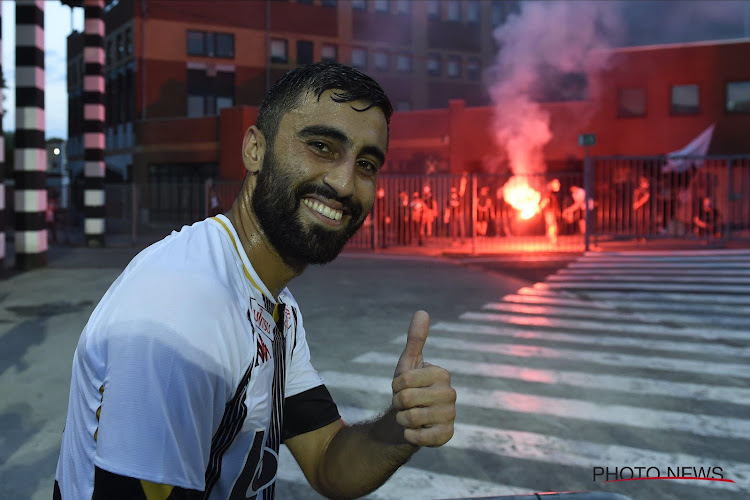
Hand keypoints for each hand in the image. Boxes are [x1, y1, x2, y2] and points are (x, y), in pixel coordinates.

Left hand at [391, 310, 455, 446]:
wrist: (410, 418)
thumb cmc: (409, 388)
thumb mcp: (408, 363)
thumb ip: (416, 339)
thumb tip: (422, 311)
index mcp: (442, 374)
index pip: (403, 380)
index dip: (396, 386)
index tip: (402, 387)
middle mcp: (451, 394)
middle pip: (406, 399)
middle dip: (397, 403)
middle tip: (405, 404)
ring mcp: (450, 416)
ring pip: (411, 418)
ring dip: (402, 419)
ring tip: (409, 416)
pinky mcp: (446, 435)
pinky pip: (419, 437)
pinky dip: (409, 435)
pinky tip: (414, 431)